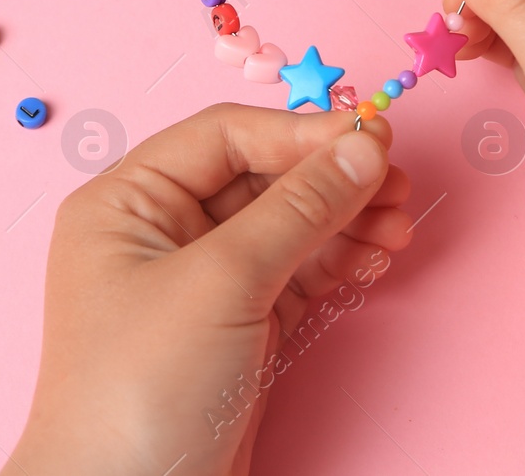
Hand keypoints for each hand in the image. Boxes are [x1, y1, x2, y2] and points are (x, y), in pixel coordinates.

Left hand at [5, 105, 411, 475]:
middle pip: (262, 178)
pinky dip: (336, 262)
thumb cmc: (140, 391)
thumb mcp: (223, 282)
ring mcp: (199, 283)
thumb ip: (299, 208)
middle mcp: (159, 233)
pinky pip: (295, 273)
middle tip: (396, 184)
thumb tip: (362, 148)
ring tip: (398, 227)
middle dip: (332, 180)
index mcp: (127, 203)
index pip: (224, 137)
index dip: (300, 133)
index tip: (371, 137)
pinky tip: (374, 257)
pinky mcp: (235, 327)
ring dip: (345, 221)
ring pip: (286, 227)